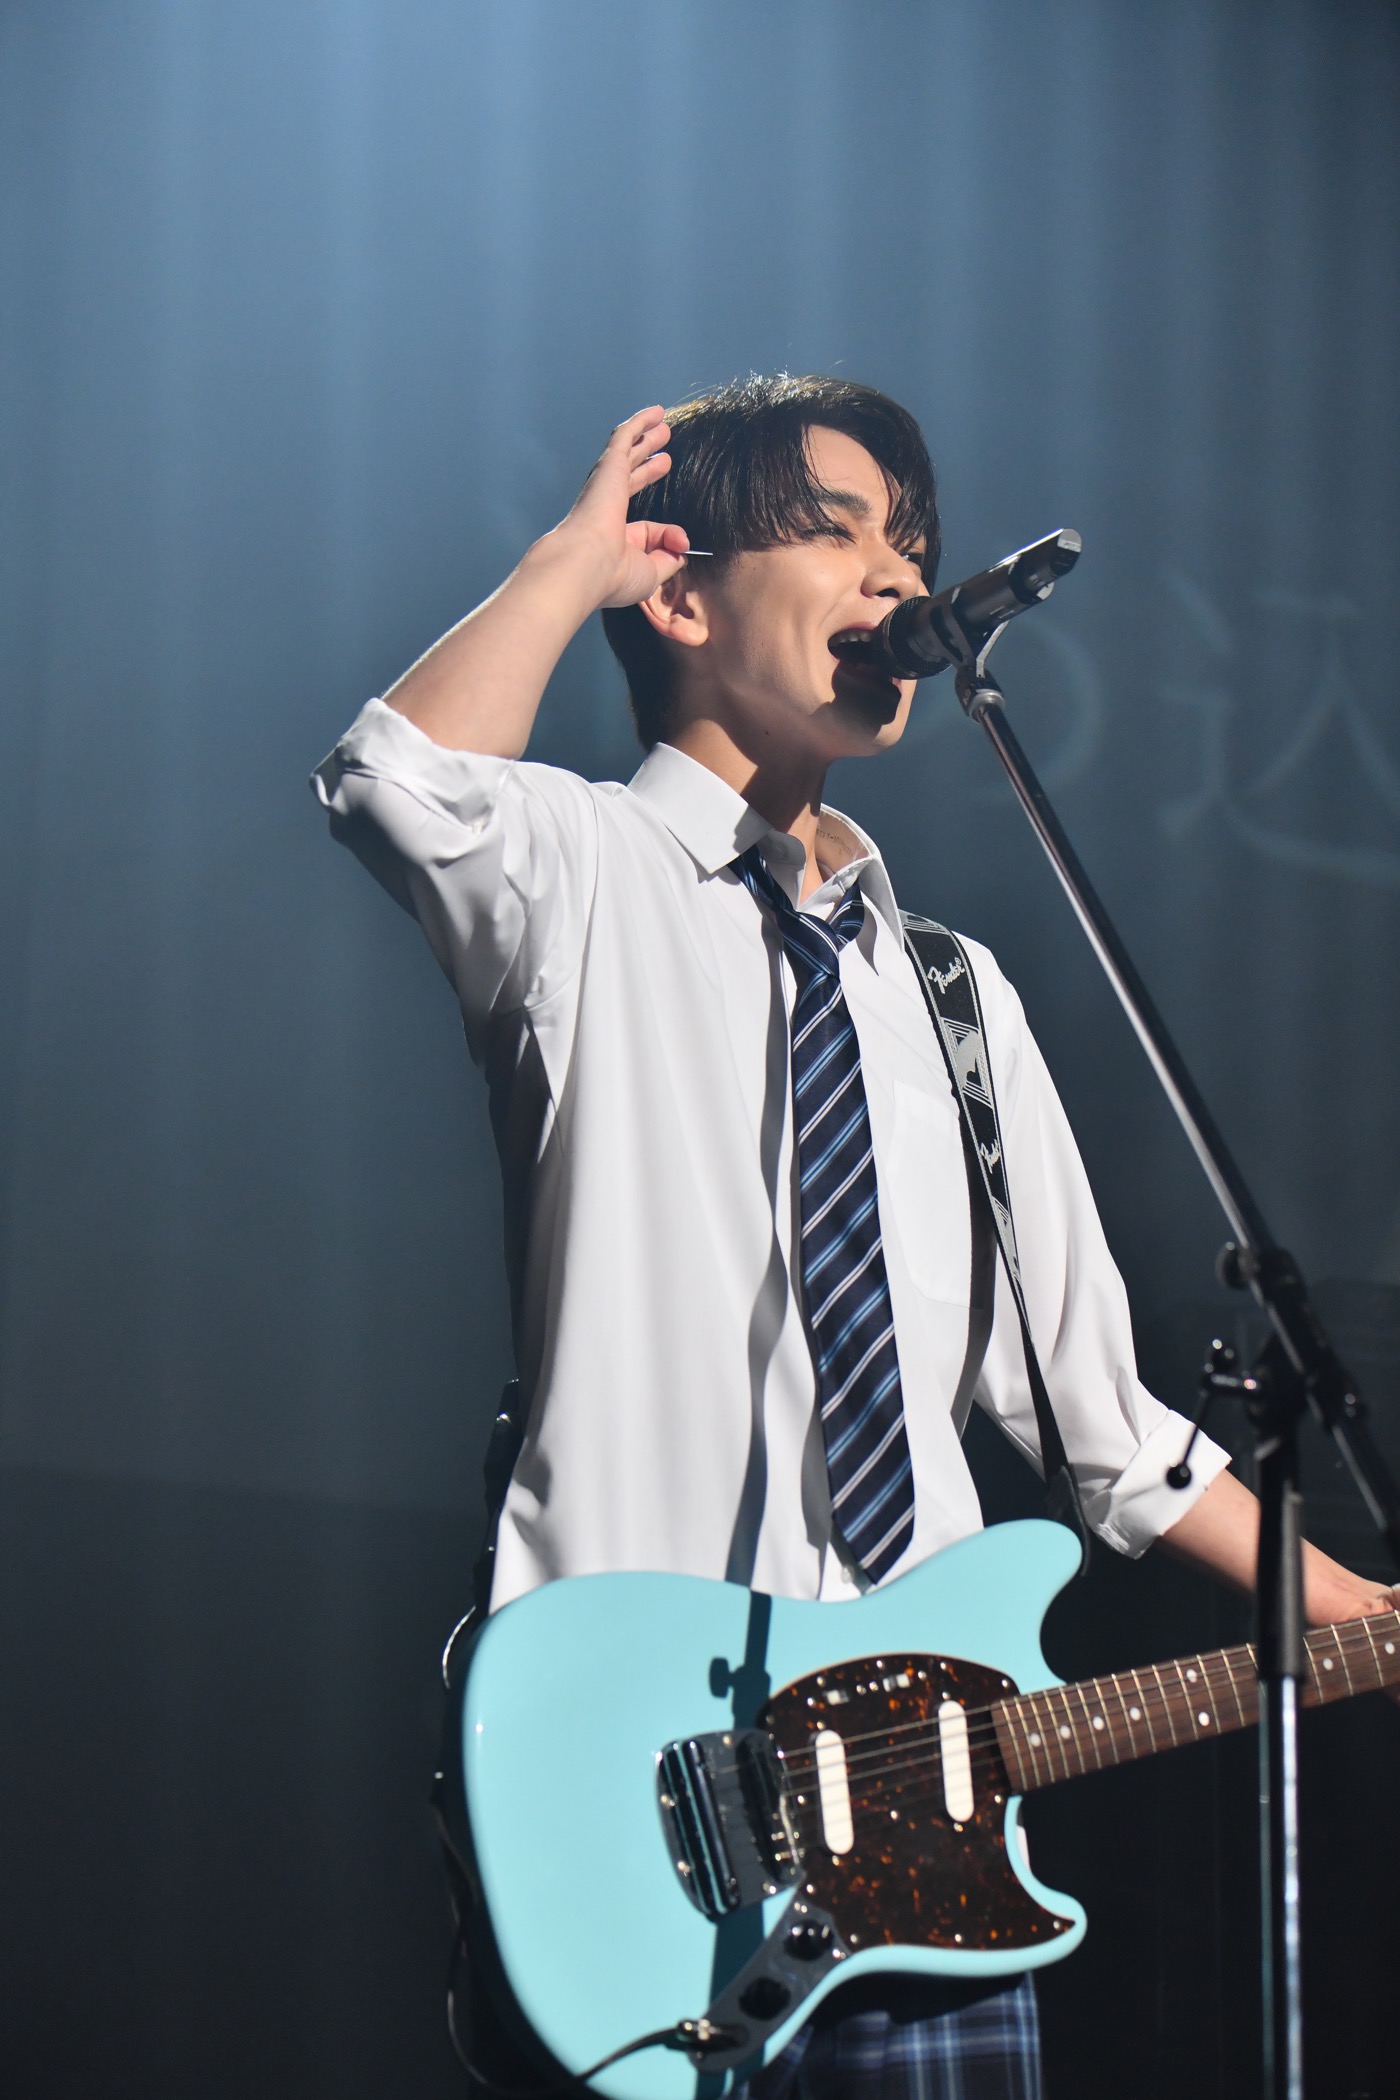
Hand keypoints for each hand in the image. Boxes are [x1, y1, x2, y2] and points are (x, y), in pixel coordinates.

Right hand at [550, 406, 692, 609]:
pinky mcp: (610, 466)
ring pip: (628, 454)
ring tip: (663, 425)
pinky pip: (626, 437)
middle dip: (647, 465)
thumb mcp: (652, 573)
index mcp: (615, 539)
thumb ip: (669, 559)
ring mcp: (606, 485)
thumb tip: (683, 546)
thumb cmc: (613, 576)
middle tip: (664, 455)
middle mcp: (606, 510)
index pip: (648, 530)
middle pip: (632, 479)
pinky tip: (655, 412)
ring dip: (645, 440)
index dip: (668, 535)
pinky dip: (639, 423)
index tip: (681, 542)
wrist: (586, 565)